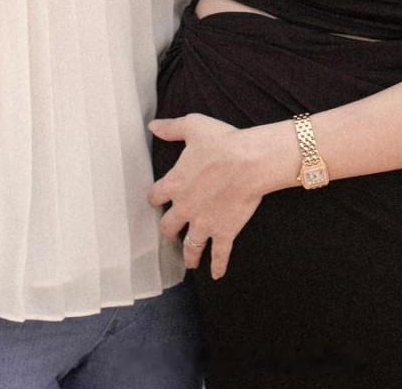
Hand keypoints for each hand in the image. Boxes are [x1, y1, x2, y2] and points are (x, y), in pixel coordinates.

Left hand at [149, 113, 266, 280]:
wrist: (248, 161)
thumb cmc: (222, 141)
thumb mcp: (193, 126)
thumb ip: (171, 128)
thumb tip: (152, 125)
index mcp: (175, 183)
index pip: (156, 196)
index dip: (156, 198)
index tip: (157, 201)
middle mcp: (185, 208)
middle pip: (169, 226)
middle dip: (169, 231)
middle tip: (171, 233)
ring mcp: (204, 223)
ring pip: (191, 246)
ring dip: (189, 255)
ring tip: (189, 263)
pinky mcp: (224, 232)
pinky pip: (219, 255)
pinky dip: (218, 266)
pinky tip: (217, 275)